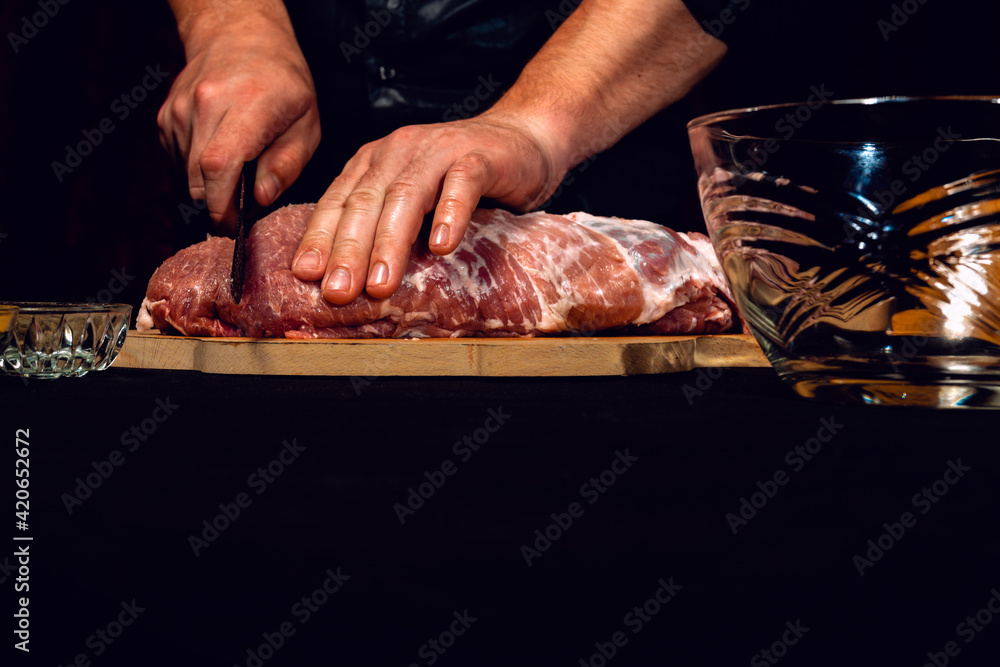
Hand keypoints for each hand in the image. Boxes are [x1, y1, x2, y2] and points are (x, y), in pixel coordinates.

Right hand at [157, 11, 319, 230]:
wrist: (240, 37)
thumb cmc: (281, 82)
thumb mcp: (306, 124)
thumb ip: (287, 164)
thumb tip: (261, 198)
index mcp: (246, 106)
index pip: (219, 165)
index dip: (222, 204)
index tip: (234, 224)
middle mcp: (206, 105)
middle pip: (197, 178)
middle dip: (218, 205)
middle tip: (243, 207)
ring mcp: (179, 110)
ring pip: (185, 174)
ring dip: (210, 186)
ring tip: (238, 167)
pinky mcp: (166, 117)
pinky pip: (178, 161)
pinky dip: (197, 169)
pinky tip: (220, 150)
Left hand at [291, 113, 561, 303]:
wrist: (521, 141)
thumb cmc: (462, 180)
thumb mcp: (412, 203)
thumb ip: (384, 229)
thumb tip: (347, 281)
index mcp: (374, 163)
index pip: (339, 202)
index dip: (320, 238)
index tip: (306, 276)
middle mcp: (399, 152)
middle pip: (366, 202)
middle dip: (348, 250)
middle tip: (337, 291)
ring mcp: (439, 151)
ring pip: (406, 196)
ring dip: (391, 243)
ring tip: (381, 283)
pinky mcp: (479, 157)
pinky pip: (462, 184)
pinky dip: (450, 214)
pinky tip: (442, 245)